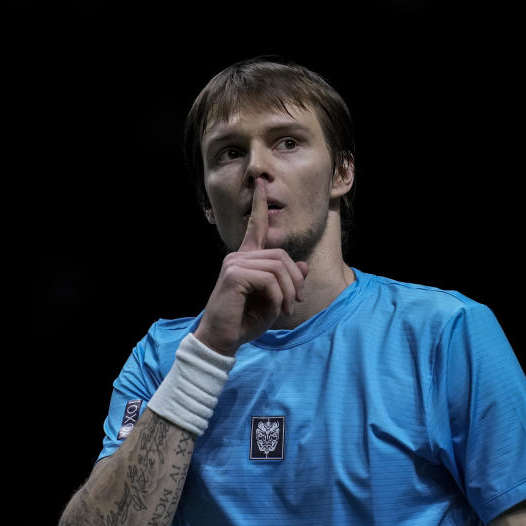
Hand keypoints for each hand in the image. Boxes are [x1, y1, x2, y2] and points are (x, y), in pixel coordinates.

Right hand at [193, 178, 307, 355]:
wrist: (222, 340)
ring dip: (290, 291)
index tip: (261, 184)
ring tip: (287, 309)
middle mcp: (238, 256)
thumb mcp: (274, 301)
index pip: (255, 227)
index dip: (259, 205)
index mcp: (246, 259)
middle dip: (296, 280)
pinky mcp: (234, 274)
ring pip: (278, 267)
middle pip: (282, 255)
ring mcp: (235, 263)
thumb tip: (303, 266)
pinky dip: (279, 296)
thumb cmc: (245, 322)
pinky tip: (276, 309)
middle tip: (296, 303)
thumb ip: (287, 282)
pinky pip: (270, 279)